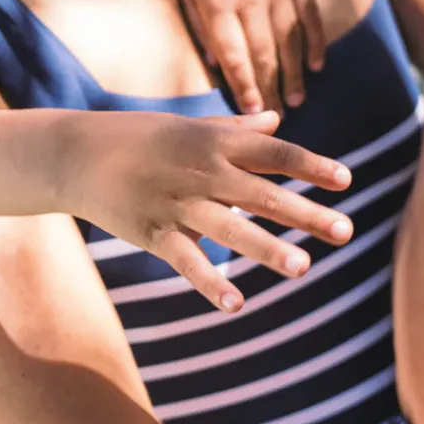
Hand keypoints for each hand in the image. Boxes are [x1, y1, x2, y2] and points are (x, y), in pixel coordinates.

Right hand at [66, 110, 351, 312]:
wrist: (77, 153)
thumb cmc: (140, 137)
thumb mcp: (189, 126)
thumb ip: (236, 128)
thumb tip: (275, 119)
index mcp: (216, 143)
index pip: (274, 153)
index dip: (310, 166)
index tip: (345, 180)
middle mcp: (202, 172)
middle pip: (263, 195)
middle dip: (306, 213)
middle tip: (346, 232)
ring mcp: (178, 204)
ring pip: (230, 230)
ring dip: (267, 249)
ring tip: (304, 268)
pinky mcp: (153, 233)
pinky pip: (187, 261)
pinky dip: (210, 283)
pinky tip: (236, 304)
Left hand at [180, 0, 324, 115]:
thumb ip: (202, 27)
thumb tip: (218, 66)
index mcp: (217, 1)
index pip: (233, 54)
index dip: (243, 85)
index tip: (251, 110)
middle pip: (264, 53)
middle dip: (270, 88)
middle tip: (276, 115)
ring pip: (291, 41)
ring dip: (295, 74)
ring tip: (297, 100)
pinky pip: (311, 18)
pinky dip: (316, 44)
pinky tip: (316, 67)